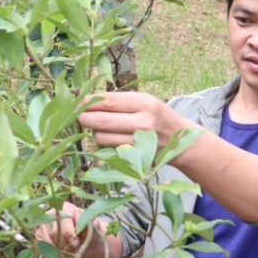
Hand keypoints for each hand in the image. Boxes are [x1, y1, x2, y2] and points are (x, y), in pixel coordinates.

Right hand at [34, 201, 87, 252]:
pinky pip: (42, 244)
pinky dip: (51, 250)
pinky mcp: (38, 233)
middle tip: (72, 247)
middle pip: (54, 232)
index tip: (76, 243)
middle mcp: (52, 212)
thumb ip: (92, 226)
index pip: (64, 222)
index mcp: (66, 207)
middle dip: (64, 243)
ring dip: (58, 248)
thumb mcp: (92, 229)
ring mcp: (43, 222)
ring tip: (67, 247)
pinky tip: (59, 249)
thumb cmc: (87, 233)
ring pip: (48, 240)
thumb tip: (94, 222)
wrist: (82, 242)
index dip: (70, 235)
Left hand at [78, 91, 197, 151]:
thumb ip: (118, 102)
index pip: (109, 101)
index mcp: (145, 103)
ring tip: (100, 125)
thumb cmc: (156, 116)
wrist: (182, 141)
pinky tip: (111, 137)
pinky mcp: (135, 156)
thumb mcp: (144, 102)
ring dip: (94, 131)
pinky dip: (104, 143)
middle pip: (101, 122)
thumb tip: (86, 102)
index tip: (76, 100)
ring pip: (101, 137)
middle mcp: (143, 123)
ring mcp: (139, 142)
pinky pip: (108, 149)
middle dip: (83, 118)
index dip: (88, 102)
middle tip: (76, 115)